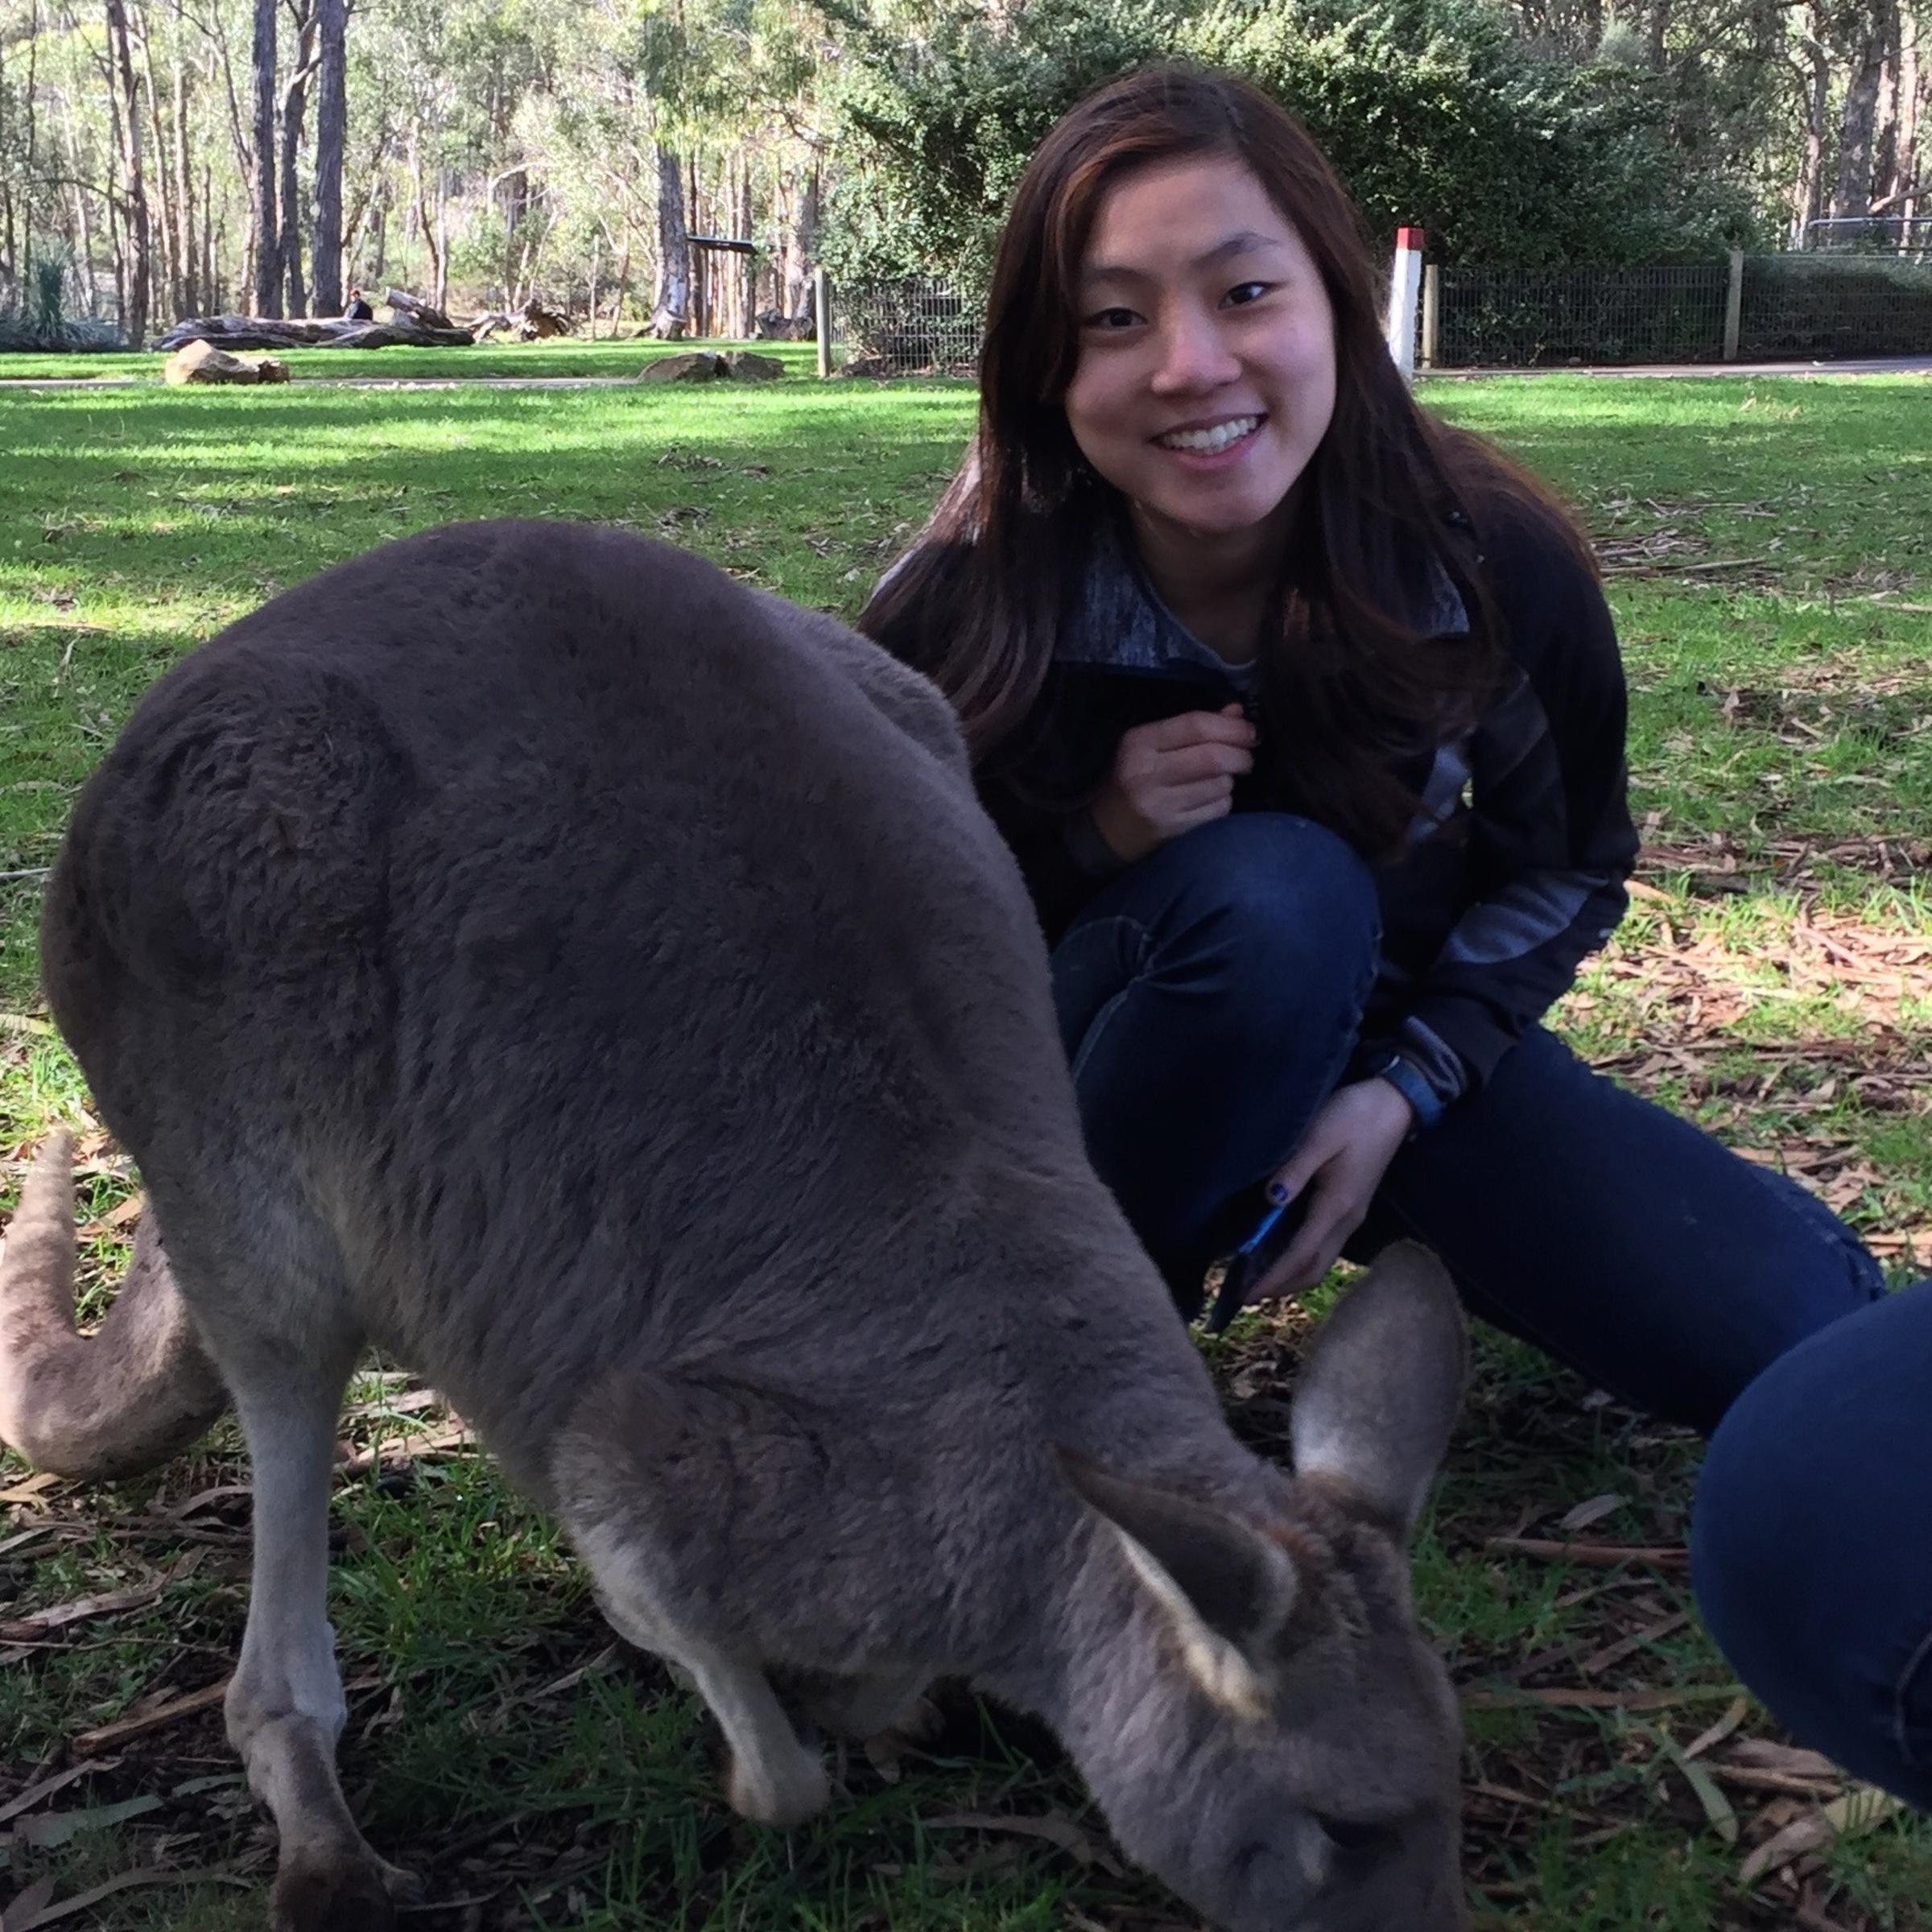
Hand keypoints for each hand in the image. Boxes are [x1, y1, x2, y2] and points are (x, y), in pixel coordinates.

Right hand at [1089, 705, 1255, 863]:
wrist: (1105, 830)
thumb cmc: (1132, 778)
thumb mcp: (1152, 745)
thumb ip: (1193, 727)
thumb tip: (1237, 713)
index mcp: (1140, 743)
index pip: (1195, 726)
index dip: (1231, 726)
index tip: (1249, 731)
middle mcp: (1148, 773)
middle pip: (1213, 757)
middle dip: (1241, 755)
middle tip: (1246, 757)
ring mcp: (1161, 805)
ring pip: (1220, 785)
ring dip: (1230, 780)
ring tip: (1219, 779)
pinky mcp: (1173, 830)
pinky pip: (1218, 810)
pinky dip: (1223, 801)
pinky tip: (1209, 799)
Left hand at [1250, 1080, 1415, 1300]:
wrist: (1394, 1104)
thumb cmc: (1354, 1115)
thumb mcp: (1320, 1135)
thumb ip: (1295, 1169)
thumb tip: (1271, 1200)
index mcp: (1337, 1205)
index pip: (1301, 1254)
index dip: (1273, 1277)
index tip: (1245, 1293)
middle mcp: (1347, 1219)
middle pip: (1313, 1268)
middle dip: (1281, 1287)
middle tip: (1245, 1296)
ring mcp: (1352, 1215)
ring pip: (1320, 1260)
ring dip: (1292, 1275)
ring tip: (1259, 1279)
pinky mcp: (1351, 1206)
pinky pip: (1324, 1245)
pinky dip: (1302, 1258)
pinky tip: (1281, 1251)